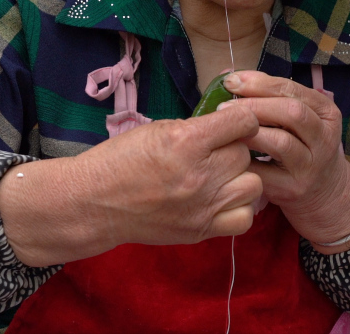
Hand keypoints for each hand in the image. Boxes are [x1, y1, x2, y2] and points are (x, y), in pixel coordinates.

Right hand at [0, 105, 261, 265]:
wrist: (95, 202)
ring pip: (253, 184)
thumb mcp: (157, 129)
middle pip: (245, 153)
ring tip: (221, 176)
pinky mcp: (201, 230)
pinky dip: (239, 208)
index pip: (244, 121)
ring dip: (240, 177)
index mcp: (187, 142)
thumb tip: (230, 124)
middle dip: (233, 148)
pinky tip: (223, 200)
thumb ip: (197, 128)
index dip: (241, 119)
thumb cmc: (122, 159)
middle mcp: (200, 175)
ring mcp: (203, 206)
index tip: (231, 123)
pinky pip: (245, 218)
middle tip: (214, 152)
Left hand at [221, 71, 349, 246]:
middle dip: (254, 105)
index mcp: (327, 113)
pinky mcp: (293, 189)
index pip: (293, 90)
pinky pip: (264, 171)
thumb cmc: (299, 146)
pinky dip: (244, 160)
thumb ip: (269, 95)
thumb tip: (230, 74)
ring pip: (281, 142)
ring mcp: (311, 166)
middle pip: (291, 113)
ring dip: (249, 132)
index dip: (260, 84)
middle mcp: (324, 138)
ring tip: (227, 127)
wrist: (322, 192)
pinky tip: (229, 152)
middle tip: (224, 106)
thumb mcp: (297, 119)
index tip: (233, 80)